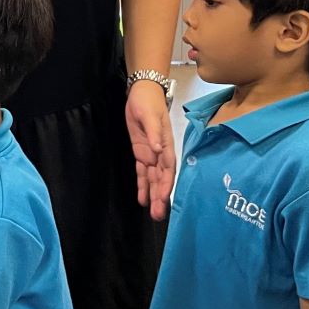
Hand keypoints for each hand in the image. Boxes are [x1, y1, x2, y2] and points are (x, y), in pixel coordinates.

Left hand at [126, 80, 175, 220]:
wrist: (142, 93)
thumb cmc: (148, 103)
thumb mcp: (150, 116)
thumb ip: (154, 134)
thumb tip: (159, 150)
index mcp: (166, 145)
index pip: (167, 169)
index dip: (165, 185)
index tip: (163, 199)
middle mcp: (161, 153)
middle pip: (161, 178)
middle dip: (160, 196)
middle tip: (159, 216)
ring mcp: (151, 154)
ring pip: (152, 179)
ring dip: (152, 195)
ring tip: (153, 213)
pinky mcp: (141, 152)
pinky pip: (142, 172)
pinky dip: (142, 185)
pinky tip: (142, 199)